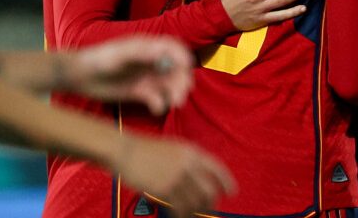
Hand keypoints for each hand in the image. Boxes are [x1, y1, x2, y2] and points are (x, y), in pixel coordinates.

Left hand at [61, 37, 193, 114]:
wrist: (78, 76)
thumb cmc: (98, 59)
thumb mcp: (120, 53)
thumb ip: (142, 52)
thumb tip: (164, 52)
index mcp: (149, 47)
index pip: (174, 49)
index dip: (184, 57)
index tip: (187, 68)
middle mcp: (152, 62)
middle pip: (176, 70)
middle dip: (182, 81)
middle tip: (181, 95)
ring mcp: (147, 78)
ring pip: (170, 85)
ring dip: (175, 94)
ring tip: (174, 104)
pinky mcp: (141, 92)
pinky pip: (157, 99)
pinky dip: (159, 104)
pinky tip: (156, 108)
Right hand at [111, 134, 234, 216]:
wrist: (126, 151)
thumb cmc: (147, 149)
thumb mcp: (175, 147)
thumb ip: (189, 159)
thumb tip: (201, 176)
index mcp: (193, 152)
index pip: (217, 169)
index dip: (227, 183)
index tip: (231, 193)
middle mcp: (189, 164)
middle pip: (208, 190)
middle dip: (211, 203)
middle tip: (210, 210)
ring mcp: (177, 177)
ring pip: (194, 201)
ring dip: (196, 212)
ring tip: (195, 217)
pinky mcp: (164, 189)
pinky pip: (178, 206)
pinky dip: (182, 214)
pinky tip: (181, 216)